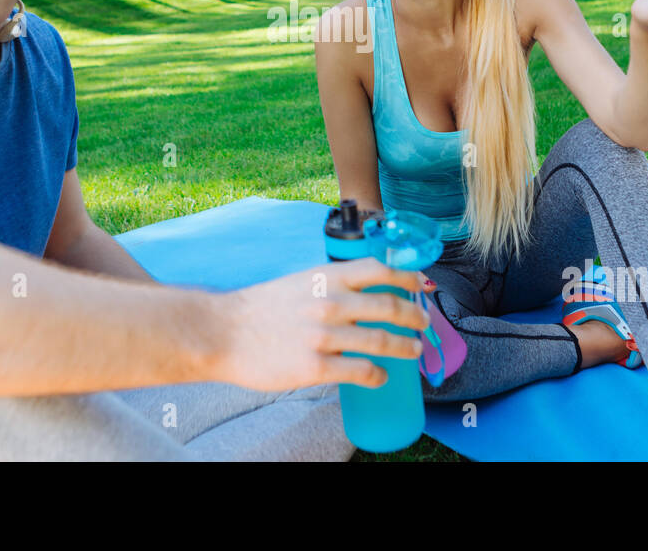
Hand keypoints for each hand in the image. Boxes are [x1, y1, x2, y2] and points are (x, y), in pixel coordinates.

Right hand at [216, 258, 433, 391]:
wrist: (222, 331)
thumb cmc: (259, 307)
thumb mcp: (300, 282)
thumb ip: (331, 285)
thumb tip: (362, 293)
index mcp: (327, 277)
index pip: (382, 270)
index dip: (409, 276)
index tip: (424, 284)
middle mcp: (331, 302)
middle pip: (391, 307)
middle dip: (415, 317)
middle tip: (425, 323)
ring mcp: (325, 336)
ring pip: (382, 342)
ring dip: (404, 347)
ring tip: (413, 350)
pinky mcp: (317, 367)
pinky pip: (361, 372)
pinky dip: (378, 376)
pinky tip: (381, 377)